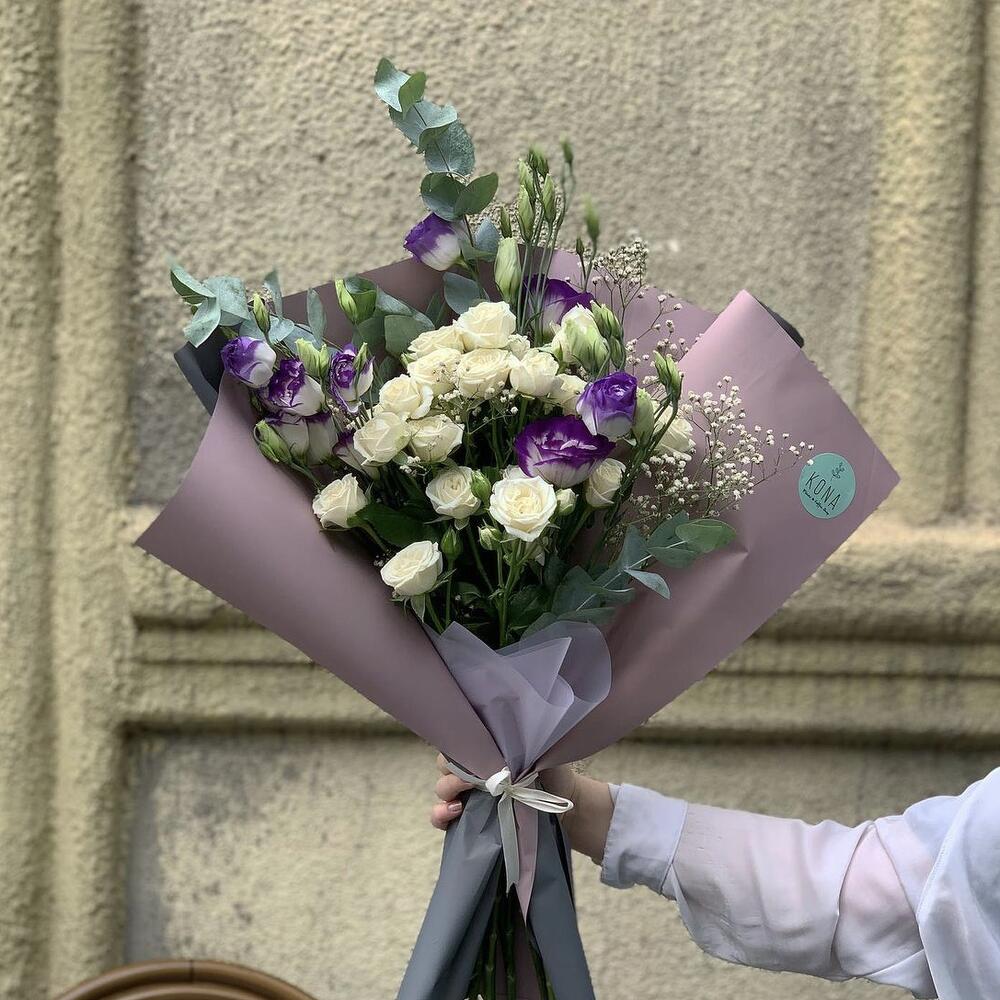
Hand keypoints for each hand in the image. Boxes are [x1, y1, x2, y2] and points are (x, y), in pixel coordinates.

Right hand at [430, 754, 614, 864]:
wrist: (568, 807)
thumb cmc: (553, 773)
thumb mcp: (539, 752)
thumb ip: (521, 745)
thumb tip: (507, 740)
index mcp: (487, 750)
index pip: (460, 741)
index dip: (460, 748)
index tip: (473, 757)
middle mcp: (474, 770)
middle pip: (446, 766)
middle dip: (452, 773)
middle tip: (472, 783)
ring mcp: (469, 796)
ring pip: (441, 792)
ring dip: (444, 796)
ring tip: (457, 805)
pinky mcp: (470, 821)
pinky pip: (443, 819)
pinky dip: (440, 817)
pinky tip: (452, 816)